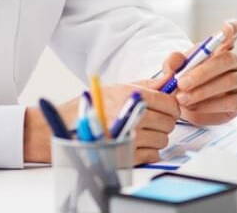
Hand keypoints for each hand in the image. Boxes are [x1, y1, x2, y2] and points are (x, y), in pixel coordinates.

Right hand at [23, 77, 179, 165]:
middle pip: (168, 123)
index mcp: (132, 96)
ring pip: (162, 141)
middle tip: (151, 122)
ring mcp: (129, 137)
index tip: (166, 110)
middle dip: (163, 123)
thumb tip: (170, 80)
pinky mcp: (125, 155)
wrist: (65, 128)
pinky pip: (153, 155)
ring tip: (139, 133)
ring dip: (155, 138)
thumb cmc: (92, 106)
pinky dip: (148, 152)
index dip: (171, 107)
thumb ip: (148, 85)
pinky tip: (136, 144)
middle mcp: (132, 116)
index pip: (170, 104)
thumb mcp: (119, 88)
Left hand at [162, 20, 236, 125]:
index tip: (225, 29)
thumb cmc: (186, 82)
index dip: (233, 28)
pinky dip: (209, 106)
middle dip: (202, 72)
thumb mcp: (175, 70)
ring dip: (203, 91)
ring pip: (229, 81)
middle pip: (226, 60)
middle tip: (181, 83)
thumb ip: (173, 63)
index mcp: (222, 46)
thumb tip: (176, 61)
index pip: (235, 30)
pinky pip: (230, 102)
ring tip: (183, 99)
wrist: (189, 106)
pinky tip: (194, 107)